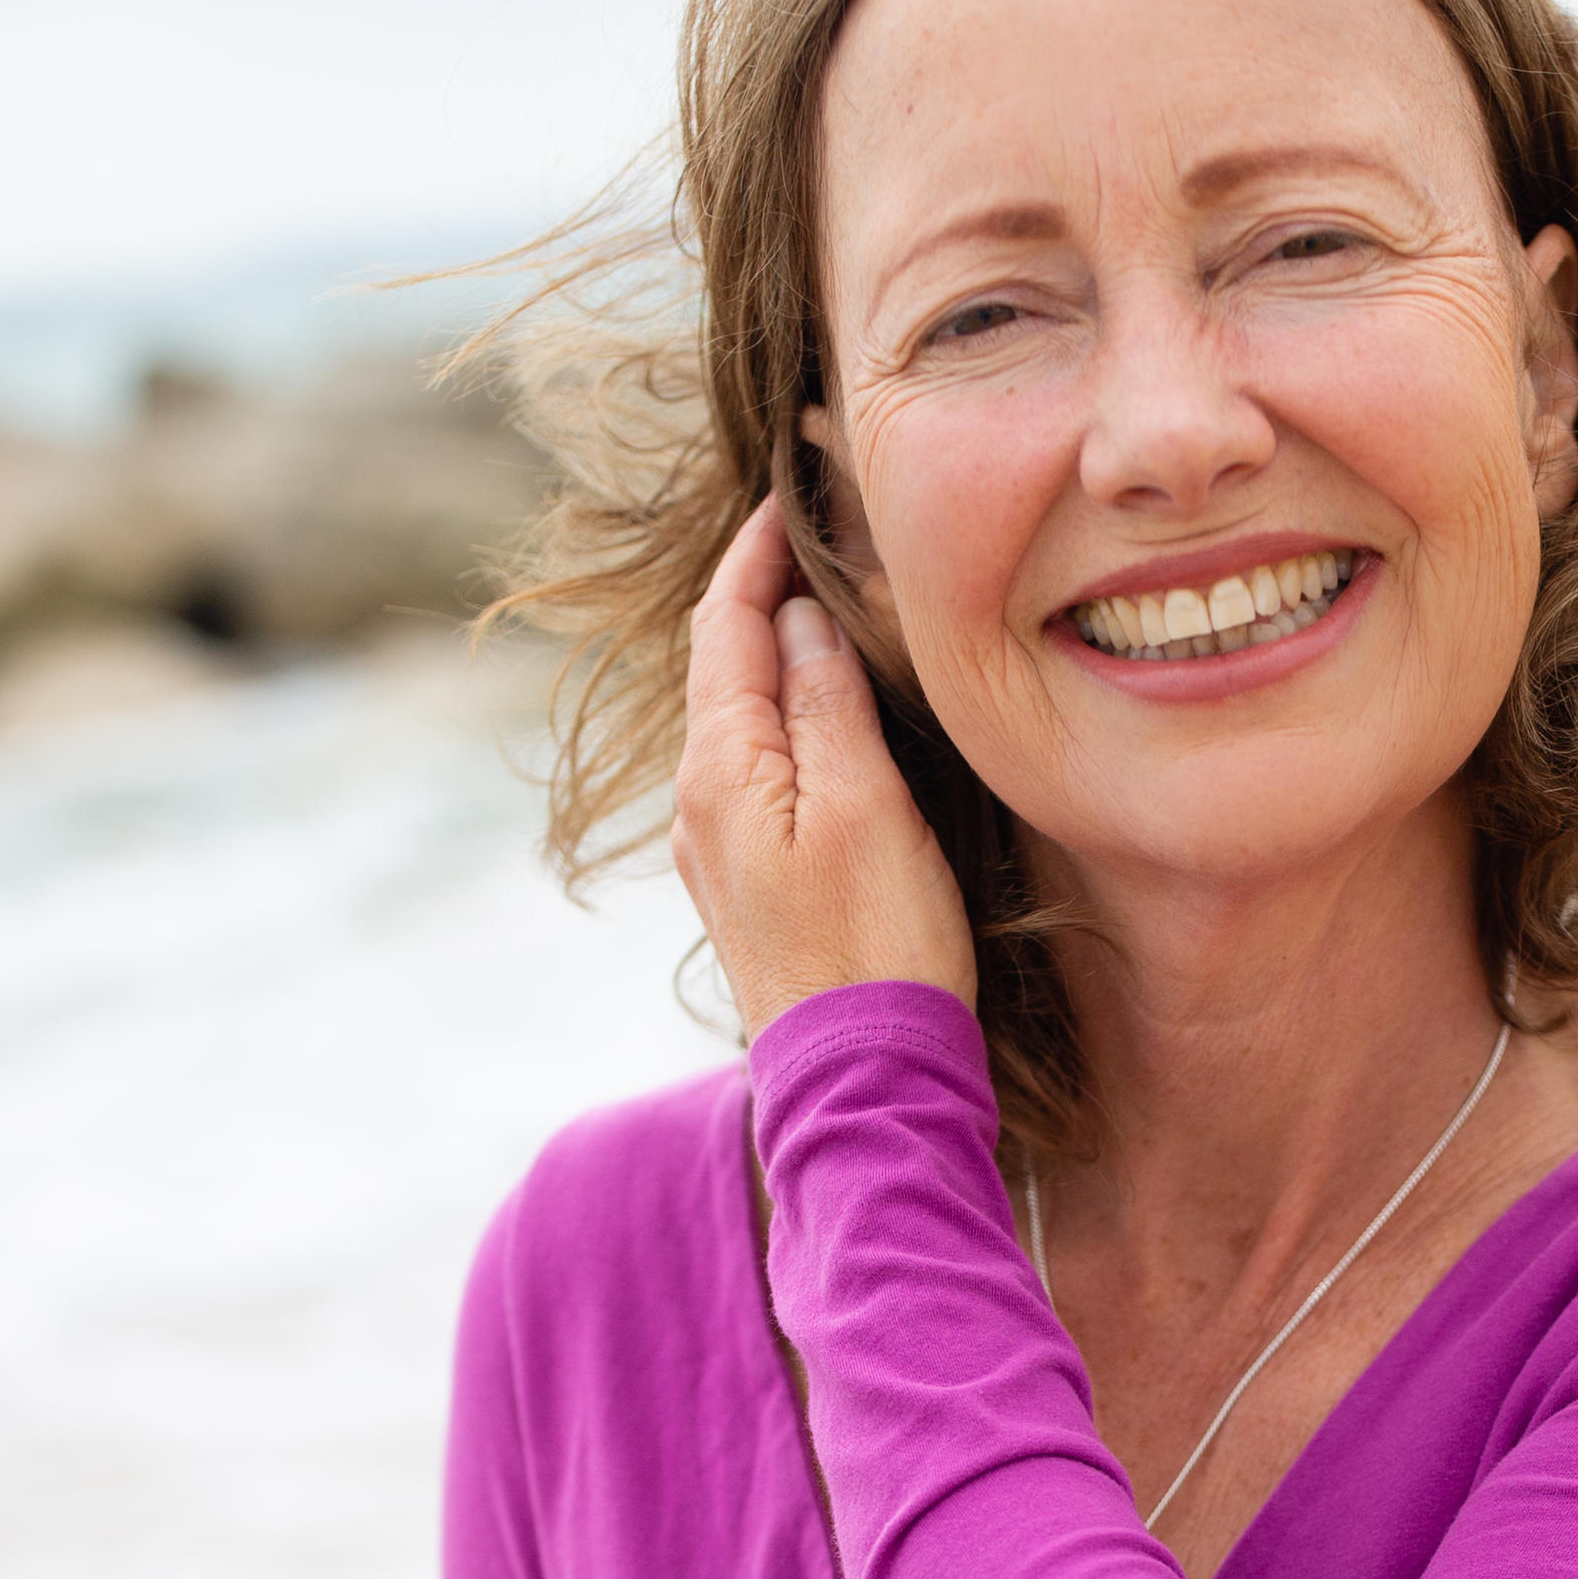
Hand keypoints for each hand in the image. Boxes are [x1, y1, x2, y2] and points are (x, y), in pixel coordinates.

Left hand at [670, 498, 977, 1040]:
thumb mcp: (866, 807)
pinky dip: (783, 717)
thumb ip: (829, 705)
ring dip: (772, 656)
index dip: (756, 553)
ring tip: (819, 604)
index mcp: (722, 768)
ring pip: (738, 720)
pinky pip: (755, 769)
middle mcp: (700, 804)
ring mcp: (718, 850)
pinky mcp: (750, 888)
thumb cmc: (876, 946)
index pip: (727, 625)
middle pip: (723, 667)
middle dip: (760, 594)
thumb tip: (804, 622)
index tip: (789, 495)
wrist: (862, 1083)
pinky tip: (819, 714)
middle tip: (806, 529)